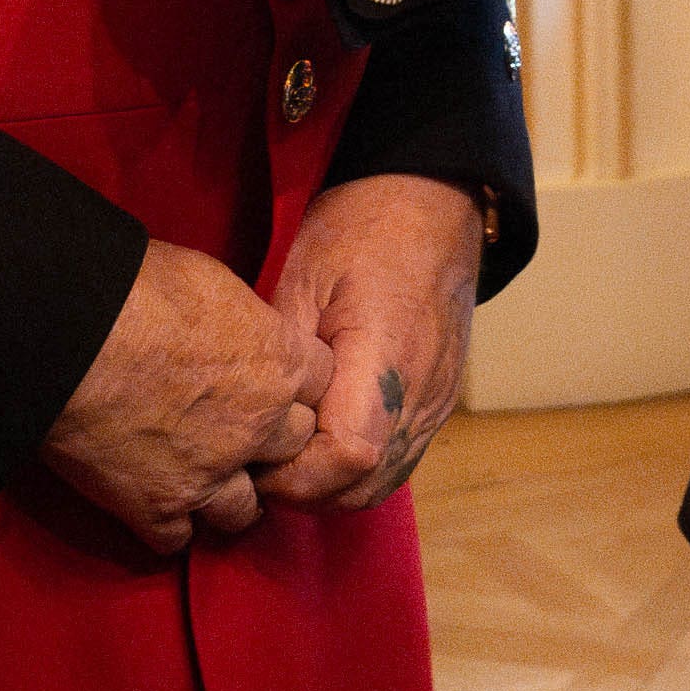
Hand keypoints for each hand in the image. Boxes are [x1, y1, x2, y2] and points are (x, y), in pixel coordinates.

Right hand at [44, 241, 336, 552]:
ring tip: (206, 484)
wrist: (70, 332)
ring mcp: (212, 472)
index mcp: (280, 362)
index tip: (272, 383)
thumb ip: (241, 321)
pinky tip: (156, 507)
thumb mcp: (211, 281)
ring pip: (245, 510)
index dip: (294, 384)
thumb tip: (234, 329)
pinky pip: (179, 538)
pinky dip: (168, 526)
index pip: (322, 384)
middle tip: (239, 433)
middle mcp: (259, 424)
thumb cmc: (136, 289)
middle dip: (270, 443)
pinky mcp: (159, 506)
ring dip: (228, 497)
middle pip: (293, 450)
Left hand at [266, 174, 485, 510]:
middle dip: (305, 489)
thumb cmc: (363, 227)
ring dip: (331, 484)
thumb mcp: (303, 277)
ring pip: (380, 483)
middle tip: (259, 459)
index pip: (348, 457)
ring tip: (288, 450)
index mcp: (385, 359)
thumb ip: (282, 356)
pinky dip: (357, 468)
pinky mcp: (439, 402)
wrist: (433, 200)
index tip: (256, 455)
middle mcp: (421, 395)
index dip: (296, 474)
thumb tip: (250, 415)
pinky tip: (322, 438)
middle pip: (363, 486)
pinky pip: (396, 460)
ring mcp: (436, 404)